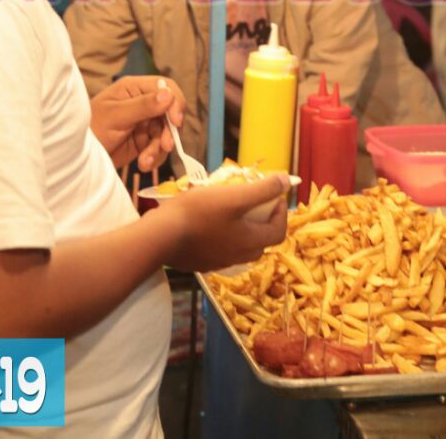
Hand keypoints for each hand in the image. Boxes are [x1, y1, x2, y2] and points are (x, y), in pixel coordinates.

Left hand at [90, 76, 186, 171]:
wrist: (77, 157)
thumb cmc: (91, 129)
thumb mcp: (116, 116)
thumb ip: (143, 105)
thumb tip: (168, 95)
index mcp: (134, 89)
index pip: (165, 88)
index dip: (175, 103)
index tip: (175, 121)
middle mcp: (143, 103)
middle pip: (170, 113)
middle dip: (169, 131)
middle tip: (165, 146)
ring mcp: (145, 123)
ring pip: (167, 133)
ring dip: (159, 149)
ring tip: (145, 161)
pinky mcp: (144, 141)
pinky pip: (160, 148)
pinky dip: (155, 157)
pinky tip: (144, 163)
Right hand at [159, 175, 289, 270]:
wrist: (159, 237)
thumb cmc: (198, 213)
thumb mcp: (234, 196)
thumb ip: (263, 190)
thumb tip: (286, 181)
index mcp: (251, 242)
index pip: (279, 231)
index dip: (281, 212)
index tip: (274, 196)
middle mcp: (238, 257)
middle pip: (261, 241)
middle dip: (262, 220)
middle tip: (253, 202)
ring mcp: (218, 262)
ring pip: (240, 246)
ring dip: (242, 229)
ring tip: (230, 210)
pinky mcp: (200, 263)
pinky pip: (219, 250)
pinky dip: (223, 237)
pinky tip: (209, 223)